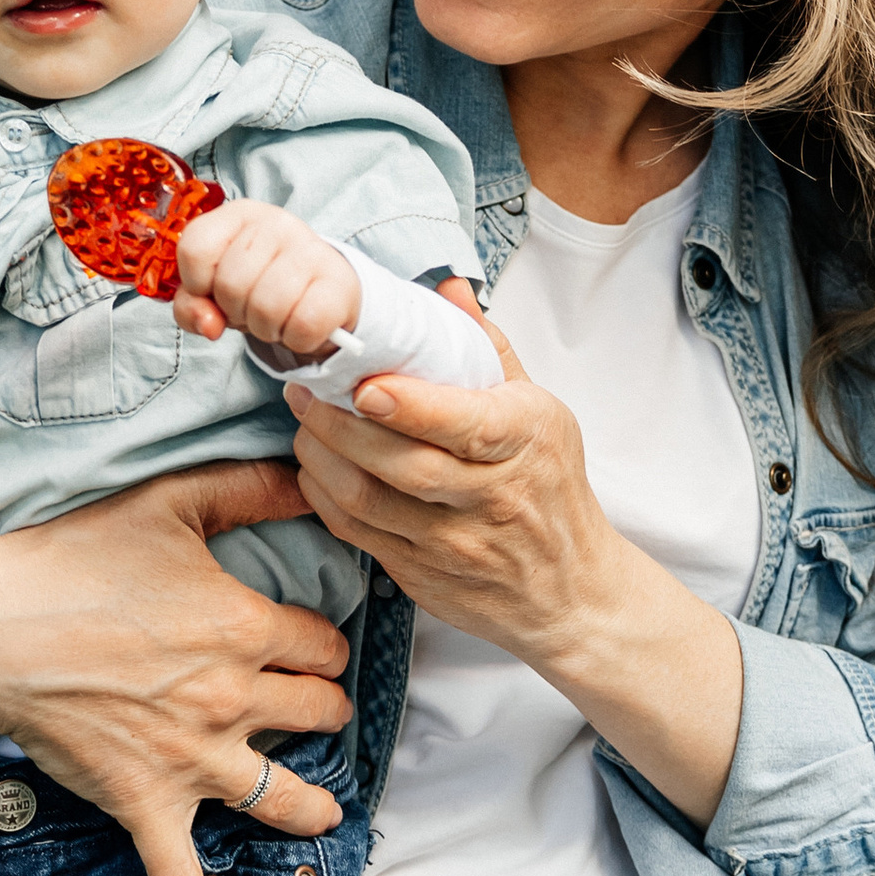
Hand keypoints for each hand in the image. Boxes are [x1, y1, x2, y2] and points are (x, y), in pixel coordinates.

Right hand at [0, 458, 353, 875]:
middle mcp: (232, 701)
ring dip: (310, 808)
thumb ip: (249, 486)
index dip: (322, 641)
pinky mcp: (143, 802)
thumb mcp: (168, 502)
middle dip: (323, 707)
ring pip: (281, 800)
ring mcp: (191, 760)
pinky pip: (177, 873)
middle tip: (309, 705)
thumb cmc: (74, 559)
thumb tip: (312, 471)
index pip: (324, 644)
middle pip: (319, 715)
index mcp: (244, 628)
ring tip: (321, 811)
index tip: (310, 643)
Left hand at [171, 198, 360, 364]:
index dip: (196, 283)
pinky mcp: (339, 282)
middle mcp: (277, 223)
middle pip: (230, 284)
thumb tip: (209, 326)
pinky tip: (300, 326)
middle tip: (252, 307)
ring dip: (266, 329)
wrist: (320, 294)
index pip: (195, 247)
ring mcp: (311, 248)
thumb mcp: (214, 292)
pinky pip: (304, 324)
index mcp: (239, 215)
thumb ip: (192, 306)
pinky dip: (297, 339)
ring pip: (266, 307)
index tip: (212, 291)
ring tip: (276, 318)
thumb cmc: (259, 287)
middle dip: (235, 311)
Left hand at [288, 294, 747, 824]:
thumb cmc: (550, 485)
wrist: (570, 590)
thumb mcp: (540, 409)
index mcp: (525, 443)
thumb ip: (486, 347)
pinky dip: (326, 499)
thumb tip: (444, 285)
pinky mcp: (425, 577)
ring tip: (303, 424)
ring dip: (322, 459)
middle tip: (303, 388)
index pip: (465, 425)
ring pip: (371, 502)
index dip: (410, 406)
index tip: (365, 383)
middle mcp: (493, 497)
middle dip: (340, 425)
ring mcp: (456, 544)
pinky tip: (316, 469)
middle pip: (404, 465)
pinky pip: (360, 535)